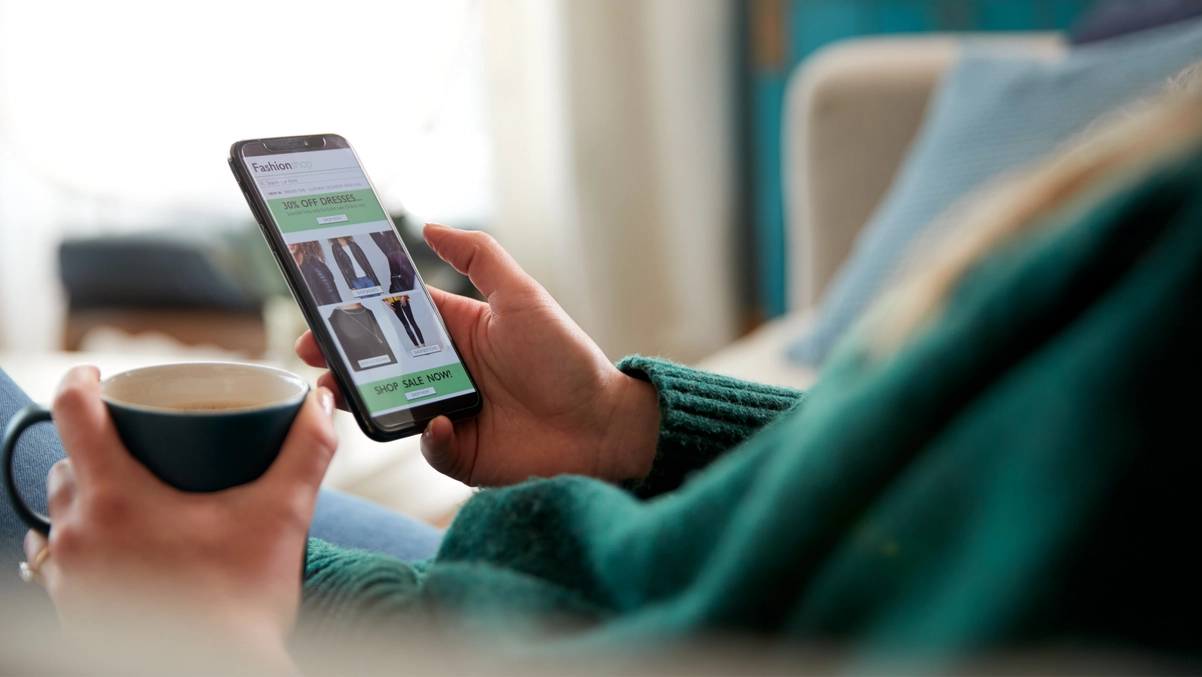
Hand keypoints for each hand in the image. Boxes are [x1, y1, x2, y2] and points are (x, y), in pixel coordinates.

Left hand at [23, 367, 337, 669]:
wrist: (221, 671)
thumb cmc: (242, 605)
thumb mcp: (281, 517)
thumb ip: (305, 453)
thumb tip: (321, 405)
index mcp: (116, 499)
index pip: (73, 413)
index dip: (83, 380)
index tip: (99, 374)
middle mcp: (78, 534)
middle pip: (68, 464)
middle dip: (97, 447)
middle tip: (138, 443)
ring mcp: (70, 576)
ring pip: (60, 514)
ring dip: (88, 496)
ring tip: (129, 494)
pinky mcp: (72, 609)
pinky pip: (58, 560)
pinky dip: (80, 542)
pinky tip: (109, 546)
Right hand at [297, 223, 659, 486]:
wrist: (602, 425)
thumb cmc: (566, 358)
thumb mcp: (523, 296)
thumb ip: (480, 257)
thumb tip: (432, 226)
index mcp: (458, 332)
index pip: (396, 316)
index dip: (358, 310)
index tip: (322, 304)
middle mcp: (448, 372)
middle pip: (382, 363)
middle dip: (343, 355)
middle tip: (312, 349)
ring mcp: (450, 413)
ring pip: (391, 406)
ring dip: (364, 399)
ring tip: (339, 389)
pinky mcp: (461, 453)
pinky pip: (429, 447)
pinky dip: (429, 439)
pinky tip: (441, 425)